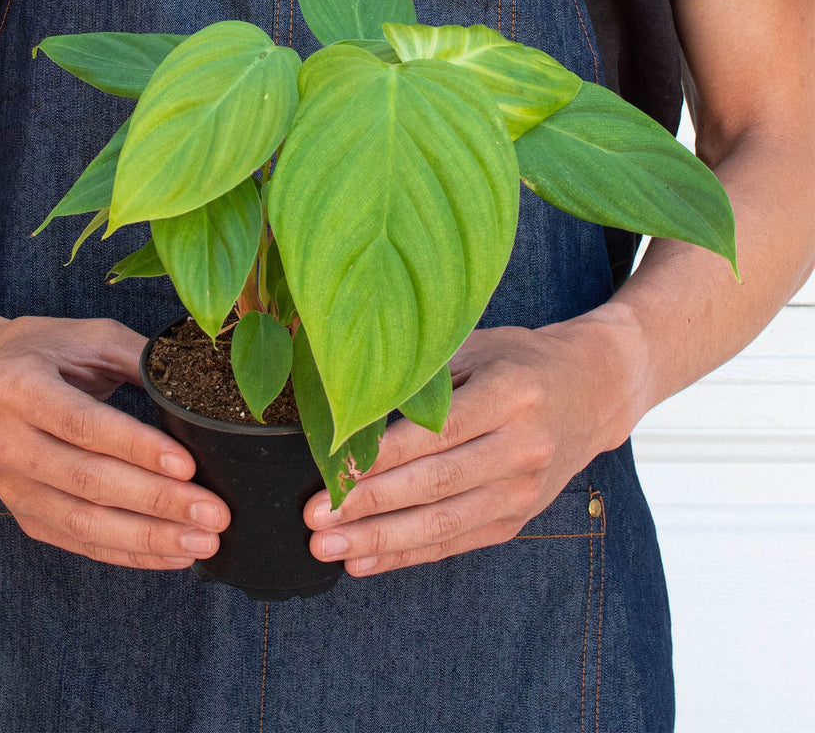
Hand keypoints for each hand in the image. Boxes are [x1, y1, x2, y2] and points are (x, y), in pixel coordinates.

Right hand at [0, 312, 230, 569]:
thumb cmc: (38, 352)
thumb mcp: (86, 336)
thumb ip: (141, 357)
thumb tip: (202, 385)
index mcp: (19, 386)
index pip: (84, 424)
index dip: (137, 448)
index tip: (188, 465)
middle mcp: (6, 440)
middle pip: (88, 481)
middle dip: (157, 502)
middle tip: (214, 514)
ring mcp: (10, 485)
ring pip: (84, 523)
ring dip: (148, 538)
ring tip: (203, 543)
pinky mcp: (22, 513)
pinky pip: (78, 542)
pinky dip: (127, 553)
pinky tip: (171, 555)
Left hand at [304, 317, 635, 575]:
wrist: (594, 390)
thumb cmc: (520, 360)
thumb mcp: (477, 346)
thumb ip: (424, 374)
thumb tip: (350, 401)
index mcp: (511, 394)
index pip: (438, 433)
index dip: (384, 457)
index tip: (334, 471)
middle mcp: (523, 446)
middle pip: (436, 484)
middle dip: (369, 505)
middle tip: (314, 518)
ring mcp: (524, 490)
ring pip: (443, 524)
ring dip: (380, 540)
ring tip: (327, 547)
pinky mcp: (518, 519)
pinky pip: (456, 543)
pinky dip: (407, 555)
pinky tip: (364, 562)